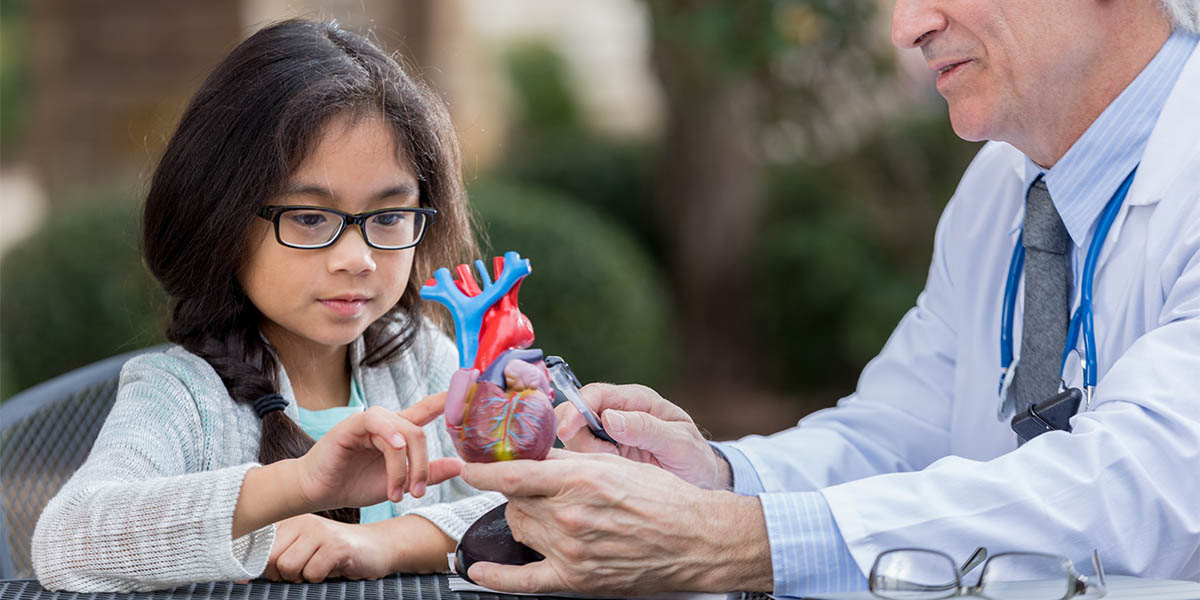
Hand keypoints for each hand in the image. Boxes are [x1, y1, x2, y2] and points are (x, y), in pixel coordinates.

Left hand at [265, 514, 391, 582]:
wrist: (377, 547)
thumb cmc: (335, 554)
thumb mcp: (302, 552)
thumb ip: (274, 559)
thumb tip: (239, 579)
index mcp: (290, 521)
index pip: (258, 548)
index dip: (264, 567)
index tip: (275, 573)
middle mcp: (302, 521)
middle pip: (270, 560)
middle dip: (284, 574)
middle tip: (304, 570)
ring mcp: (320, 531)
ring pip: (288, 567)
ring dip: (303, 577)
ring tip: (318, 568)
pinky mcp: (336, 545)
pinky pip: (313, 572)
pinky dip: (321, 578)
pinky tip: (333, 568)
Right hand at [295, 394, 462, 512]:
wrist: (317, 493)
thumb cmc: (354, 484)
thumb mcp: (399, 484)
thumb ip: (427, 474)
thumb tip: (459, 466)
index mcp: (399, 433)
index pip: (427, 409)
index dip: (449, 398)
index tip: (473, 383)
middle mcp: (387, 423)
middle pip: (420, 431)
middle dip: (423, 466)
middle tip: (416, 493)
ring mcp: (370, 422)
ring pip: (404, 432)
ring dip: (406, 466)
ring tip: (397, 493)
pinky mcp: (351, 425)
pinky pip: (377, 422)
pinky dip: (390, 438)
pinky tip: (393, 451)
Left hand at [458, 450, 771, 594]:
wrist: (695, 539)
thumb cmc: (662, 497)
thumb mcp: (614, 464)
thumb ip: (567, 458)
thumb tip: (530, 451)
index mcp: (579, 481)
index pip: (511, 474)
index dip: (480, 469)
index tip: (465, 464)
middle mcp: (570, 516)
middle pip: (513, 501)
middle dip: (518, 492)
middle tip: (539, 489)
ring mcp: (571, 550)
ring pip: (518, 530)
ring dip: (523, 519)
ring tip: (550, 515)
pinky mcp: (576, 579)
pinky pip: (523, 581)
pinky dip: (496, 577)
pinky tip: (479, 571)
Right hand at [556, 383, 729, 488]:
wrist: (700, 480)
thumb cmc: (694, 457)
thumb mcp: (680, 443)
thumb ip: (646, 429)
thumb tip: (609, 418)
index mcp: (636, 400)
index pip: (595, 394)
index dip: (576, 409)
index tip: (567, 430)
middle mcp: (617, 412)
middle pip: (575, 413)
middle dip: (577, 436)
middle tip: (606, 458)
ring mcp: (607, 435)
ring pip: (573, 437)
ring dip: (583, 454)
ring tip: (615, 467)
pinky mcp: (603, 455)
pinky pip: (580, 457)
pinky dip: (584, 466)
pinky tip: (608, 475)